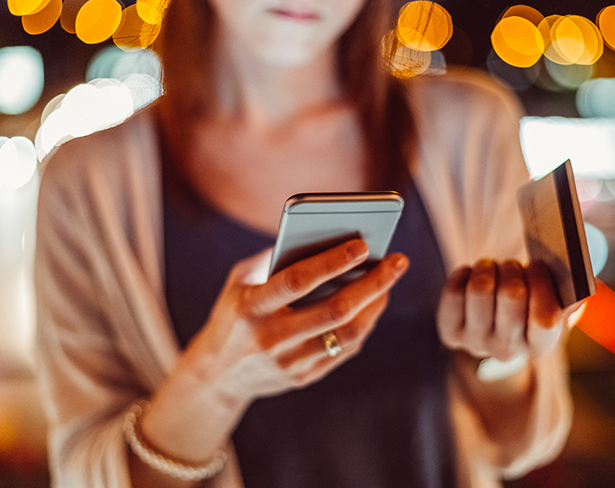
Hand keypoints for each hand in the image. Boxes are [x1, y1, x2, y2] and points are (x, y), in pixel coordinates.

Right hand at [140, 239, 408, 466]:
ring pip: (346, 334)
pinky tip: (373, 305)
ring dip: (375, 306)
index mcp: (251, 307)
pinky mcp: (302, 378)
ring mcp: (288, 363)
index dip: (331, 262)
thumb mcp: (241, 281)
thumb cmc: (235, 312)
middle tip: (397, 261)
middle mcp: (270, 338)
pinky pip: (343, 351)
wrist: (216, 374)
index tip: (363, 243)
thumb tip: (326, 236)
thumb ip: (275, 259)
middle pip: (334, 310)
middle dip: (372, 283)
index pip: (297, 281)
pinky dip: (363, 325)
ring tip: (388, 282)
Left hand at [436, 259, 572, 362]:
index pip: (544, 319)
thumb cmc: (529, 307)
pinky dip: (464, 274)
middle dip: (513, 269)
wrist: (494, 329)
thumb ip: (571, 294)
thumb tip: (586, 283)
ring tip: (492, 268)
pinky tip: (472, 274)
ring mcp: (476, 343)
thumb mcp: (554, 304)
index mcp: (541, 345)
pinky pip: (454, 291)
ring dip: (488, 268)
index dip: (541, 284)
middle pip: (511, 296)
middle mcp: (507, 350)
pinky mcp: (450, 332)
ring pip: (480, 289)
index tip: (538, 264)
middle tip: (513, 265)